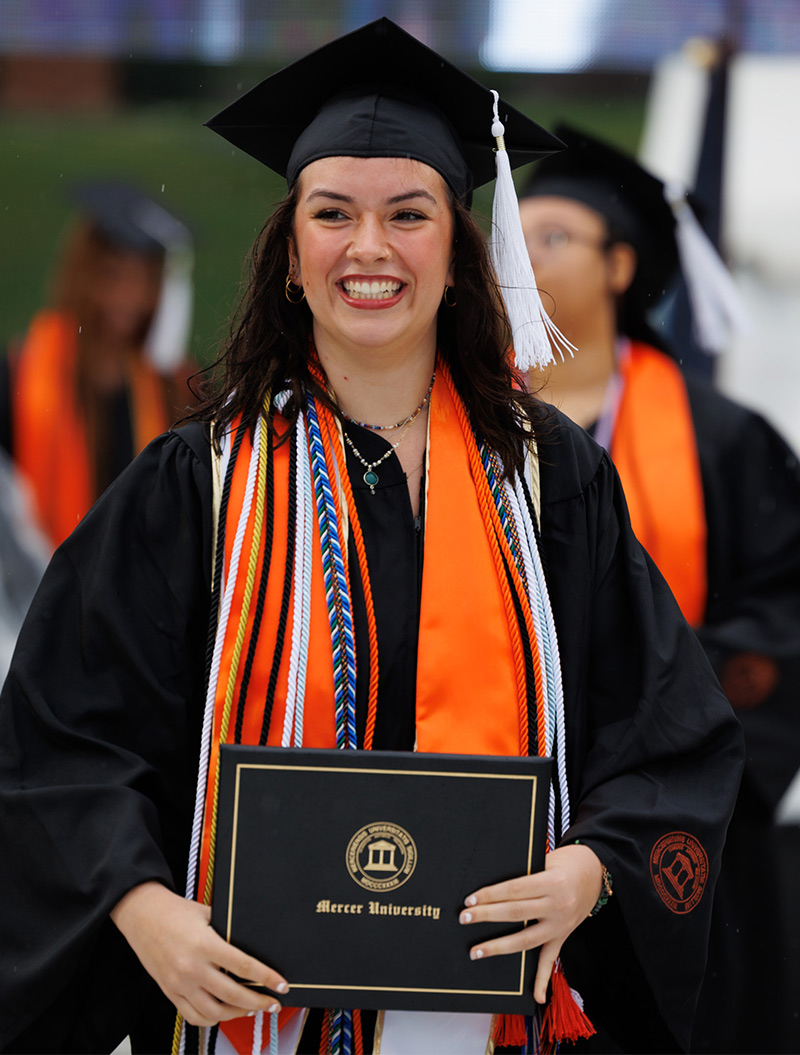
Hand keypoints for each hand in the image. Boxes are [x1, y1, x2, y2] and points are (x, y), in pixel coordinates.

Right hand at [110, 881, 289, 1026]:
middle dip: (259, 1002)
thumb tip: (252, 944)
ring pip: (215, 1012)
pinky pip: (194, 1016)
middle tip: (273, 1003)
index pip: (244, 967)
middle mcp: (192, 968)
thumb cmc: (176, 912)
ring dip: (238, 1014)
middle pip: (233, 995)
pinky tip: (224, 1014)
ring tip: (251, 1008)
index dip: (267, 978)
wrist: (142, 916)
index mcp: (205, 945)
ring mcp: (180, 984)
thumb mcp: (207, 914)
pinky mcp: (170, 993)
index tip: (282, 985)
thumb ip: (228, 931)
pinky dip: (212, 1020)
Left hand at [459, 843, 602, 1002]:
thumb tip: (491, 889)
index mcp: (552, 882)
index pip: (515, 889)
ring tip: (476, 951)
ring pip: (526, 940)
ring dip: (499, 947)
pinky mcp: (562, 937)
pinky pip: (551, 960)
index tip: (470, 899)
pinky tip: (538, 997)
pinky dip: (543, 980)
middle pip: (516, 913)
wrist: (595, 872)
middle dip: (487, 916)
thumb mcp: (546, 861)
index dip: (491, 894)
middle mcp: (558, 906)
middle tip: (464, 918)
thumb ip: (525, 874)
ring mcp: (561, 925)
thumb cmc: (564, 863)